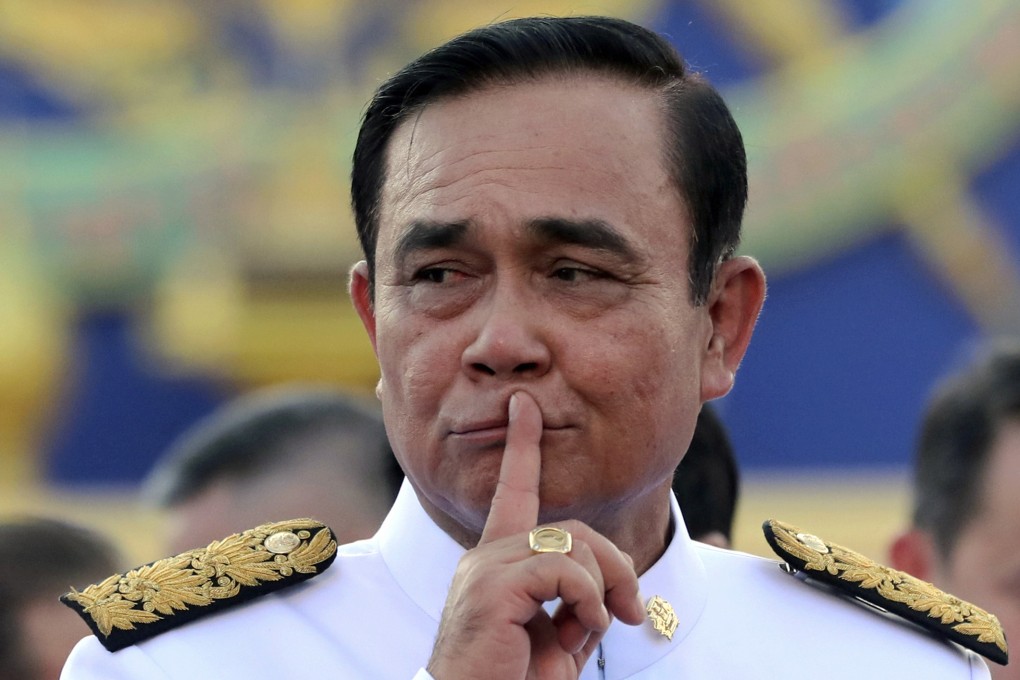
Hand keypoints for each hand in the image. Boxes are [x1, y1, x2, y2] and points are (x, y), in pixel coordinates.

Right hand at [426, 392, 645, 678]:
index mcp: (497, 562)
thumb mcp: (559, 640)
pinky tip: (586, 629)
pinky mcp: (494, 587)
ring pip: (571, 545)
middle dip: (615, 564)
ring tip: (602, 627)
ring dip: (604, 588)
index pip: (512, 491)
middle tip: (632, 610)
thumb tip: (613, 592)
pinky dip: (589, 599)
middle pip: (572, 527)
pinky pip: (563, 569)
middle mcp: (486, 556)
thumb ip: (580, 606)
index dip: (522, 446)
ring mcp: (486, 569)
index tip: (524, 406)